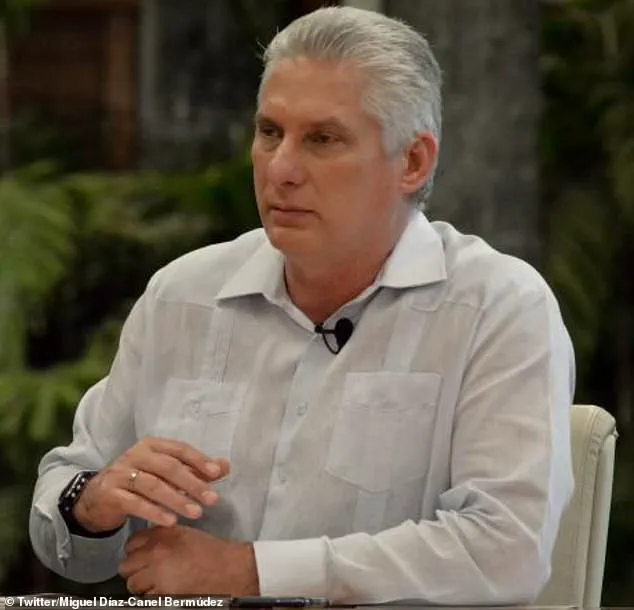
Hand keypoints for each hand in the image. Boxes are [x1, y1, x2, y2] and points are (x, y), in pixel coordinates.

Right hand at [74, 437, 229, 532]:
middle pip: (168, 467)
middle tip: (212, 500)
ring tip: (196, 513)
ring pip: (153, 485)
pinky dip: (154, 512)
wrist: (96, 498)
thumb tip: (225, 466)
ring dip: (177, 499)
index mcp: (152, 445)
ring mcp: (120, 474)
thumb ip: (194, 470)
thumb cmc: (137, 481)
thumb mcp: (165, 472)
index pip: (179, 449)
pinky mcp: (110, 494)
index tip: (217, 473)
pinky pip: (135, 503)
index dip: (199, 460)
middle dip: (192, 483)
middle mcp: (135, 455)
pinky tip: (170, 522)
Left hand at [118, 525, 259, 595]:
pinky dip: (153, 597)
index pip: (131, 543)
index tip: (140, 555)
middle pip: (126, 565)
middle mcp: (157, 552)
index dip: (134, 551)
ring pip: (133, 584)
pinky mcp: (164, 593)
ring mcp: (159, 574)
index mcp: (162, 534)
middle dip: (134, 570)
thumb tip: (144, 543)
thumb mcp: (185, 533)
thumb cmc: (212, 551)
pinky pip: (146, 598)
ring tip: (157, 583)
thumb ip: (163, 535)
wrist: (230, 568)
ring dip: (142, 585)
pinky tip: (165, 591)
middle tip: (146, 572)